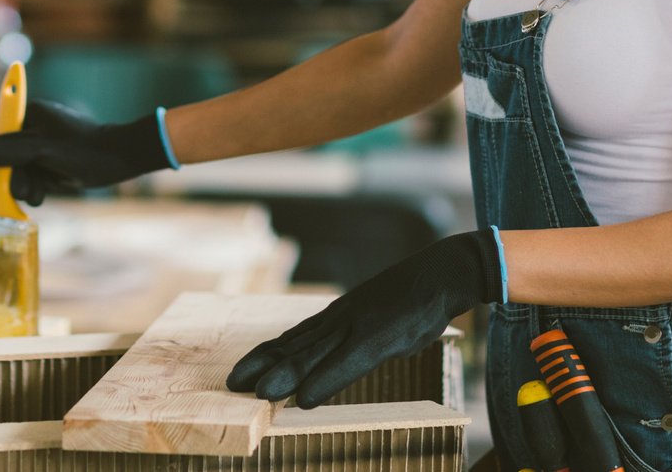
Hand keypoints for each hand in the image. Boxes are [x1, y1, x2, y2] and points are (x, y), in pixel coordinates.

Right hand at [0, 100, 172, 204]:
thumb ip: (8, 151)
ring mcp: (40, 148)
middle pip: (1, 159)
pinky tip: (43, 194)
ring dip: (21, 187)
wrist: (120, 159)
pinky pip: (30, 179)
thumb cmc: (84, 149)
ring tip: (36, 193)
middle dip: (6, 179)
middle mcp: (30, 130)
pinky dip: (33, 189)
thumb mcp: (43, 150)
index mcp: (27, 116)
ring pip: (15, 173)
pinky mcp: (50, 164)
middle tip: (14, 194)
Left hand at [227, 230, 501, 407]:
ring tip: (257, 392)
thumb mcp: (374, 319)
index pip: (293, 336)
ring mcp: (356, 326)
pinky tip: (305, 398)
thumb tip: (342, 358)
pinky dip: (323, 382)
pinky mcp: (377, 337)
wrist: (440, 274)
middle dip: (261, 365)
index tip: (241, 369)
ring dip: (283, 375)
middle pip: (293, 345)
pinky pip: (345, 363)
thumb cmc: (411, 300)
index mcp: (337, 316)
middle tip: (231, 383)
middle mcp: (338, 319)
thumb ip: (354, 340)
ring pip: (311, 354)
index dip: (266, 354)